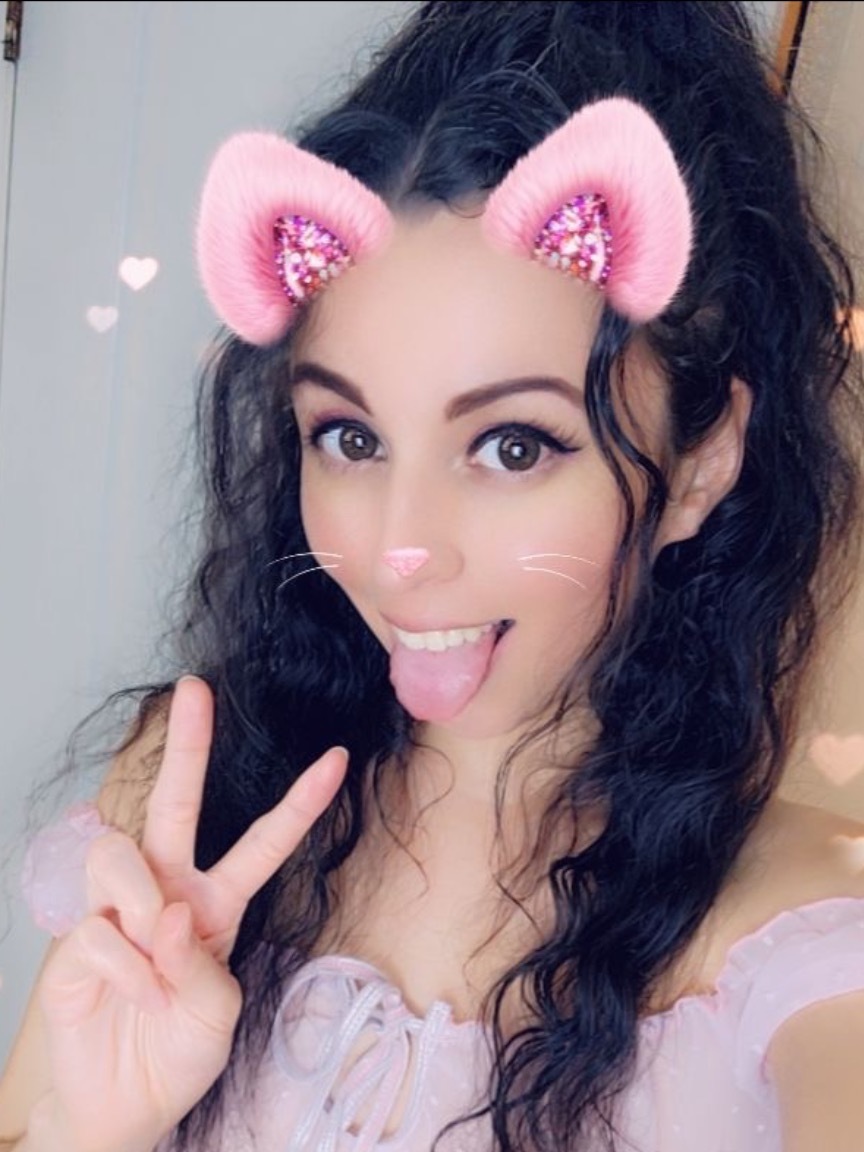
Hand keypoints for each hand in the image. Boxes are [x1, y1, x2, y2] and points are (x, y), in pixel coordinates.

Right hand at [35, 676, 346, 1151]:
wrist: (123, 1106)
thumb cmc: (180, 1053)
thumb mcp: (219, 1015)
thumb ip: (202, 963)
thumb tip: (165, 910)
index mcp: (217, 903)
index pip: (263, 842)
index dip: (299, 803)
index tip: (336, 757)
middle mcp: (167, 890)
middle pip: (175, 803)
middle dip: (188, 744)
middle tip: (196, 688)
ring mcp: (119, 908)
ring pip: (120, 851)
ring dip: (141, 900)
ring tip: (152, 951)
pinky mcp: (75, 937)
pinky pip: (100, 926)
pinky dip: (124, 966)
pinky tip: (131, 994)